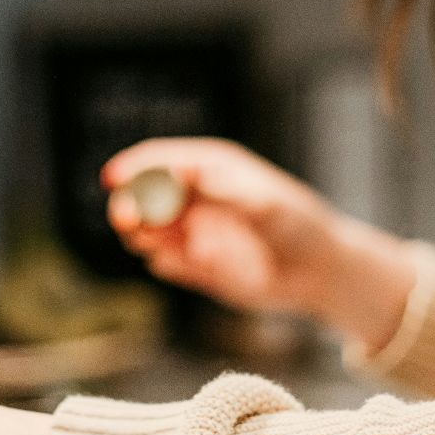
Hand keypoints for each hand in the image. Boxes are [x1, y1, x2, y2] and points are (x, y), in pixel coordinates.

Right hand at [103, 138, 415, 348]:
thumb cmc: (300, 228)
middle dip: (129, 205)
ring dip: (141, 235)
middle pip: (144, 195)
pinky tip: (190, 266)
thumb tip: (184, 174)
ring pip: (147, 230)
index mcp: (210, 169)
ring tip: (156, 244)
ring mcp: (193, 231)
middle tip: (127, 221)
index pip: (160, 161)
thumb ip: (224, 190)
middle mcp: (195, 198)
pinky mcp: (196, 265)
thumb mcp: (266, 204)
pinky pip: (165, 263)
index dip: (134, 168)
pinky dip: (166, 264)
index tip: (114, 180)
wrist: (320, 272)